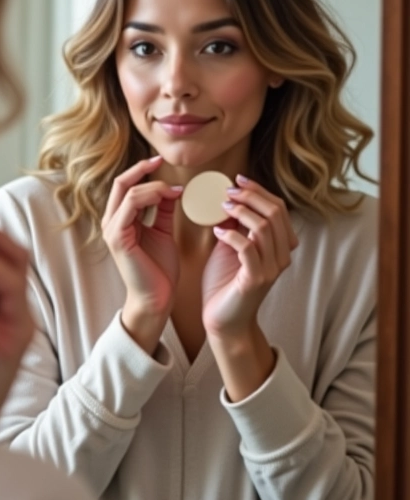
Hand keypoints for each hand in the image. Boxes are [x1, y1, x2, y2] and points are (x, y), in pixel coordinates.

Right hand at [101, 156, 182, 351]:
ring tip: (175, 189)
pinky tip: (171, 197)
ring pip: (129, 191)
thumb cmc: (158, 270)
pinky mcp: (118, 237)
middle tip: (162, 161)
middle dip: (142, 169)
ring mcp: (112, 229)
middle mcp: (110, 221)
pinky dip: (152, 196)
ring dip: (154, 185)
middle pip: (121, 182)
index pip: (125, 185)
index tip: (161, 161)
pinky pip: (132, 205)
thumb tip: (171, 189)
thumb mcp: (163, 232)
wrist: (157, 299)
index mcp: (119, 219)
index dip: (141, 170)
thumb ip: (162, 210)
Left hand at [202, 176, 298, 338]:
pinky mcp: (256, 279)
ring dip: (241, 212)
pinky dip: (232, 235)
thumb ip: (235, 224)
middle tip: (228, 191)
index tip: (237, 179)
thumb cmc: (226, 282)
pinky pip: (248, 249)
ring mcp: (271, 268)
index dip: (259, 190)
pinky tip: (217, 231)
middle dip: (251, 196)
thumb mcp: (230, 245)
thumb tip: (228, 199)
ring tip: (222, 207)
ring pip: (265, 228)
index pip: (279, 208)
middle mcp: (281, 256)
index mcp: (279, 245)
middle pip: (275, 213)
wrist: (224, 320)